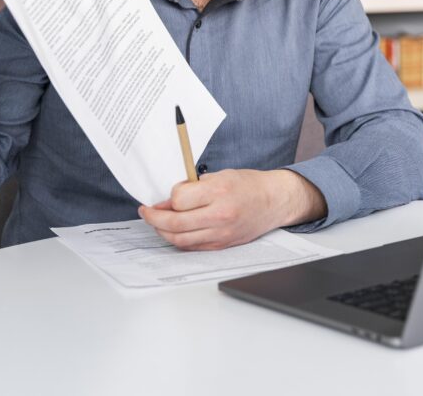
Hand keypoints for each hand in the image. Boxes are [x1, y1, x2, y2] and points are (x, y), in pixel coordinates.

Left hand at [138, 168, 325, 250]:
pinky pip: (193, 247)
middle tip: (146, 212)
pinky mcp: (223, 245)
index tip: (166, 196)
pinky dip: (179, 240)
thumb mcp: (221, 175)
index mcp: (219, 192)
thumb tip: (169, 200)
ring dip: (163, 232)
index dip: (168, 198)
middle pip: (175, 224)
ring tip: (158, 223)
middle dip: (154, 219)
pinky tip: (175, 231)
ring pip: (180, 239)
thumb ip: (195, 187)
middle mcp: (220, 215)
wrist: (275, 201)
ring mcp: (222, 233)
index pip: (179, 199)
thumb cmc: (249, 185)